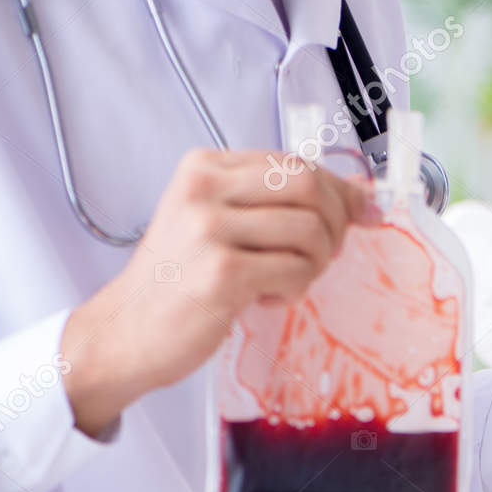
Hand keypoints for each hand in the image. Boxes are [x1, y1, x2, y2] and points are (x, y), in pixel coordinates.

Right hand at [61, 150, 374, 435]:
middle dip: (335, 224)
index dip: (339, 190)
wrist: (129, 329)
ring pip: (309, 230)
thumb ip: (274, 204)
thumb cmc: (179, 281)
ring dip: (314, 264)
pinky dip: (294, 289)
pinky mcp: (222, 272)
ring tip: (285, 282)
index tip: (361, 214)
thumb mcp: (216, 224)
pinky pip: (296, 270)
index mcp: (204, 168)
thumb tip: (362, 199)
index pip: (294, 163)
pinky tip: (265, 299)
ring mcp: (210, 229)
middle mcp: (204, 189)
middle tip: (323, 256)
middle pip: (308, 186)